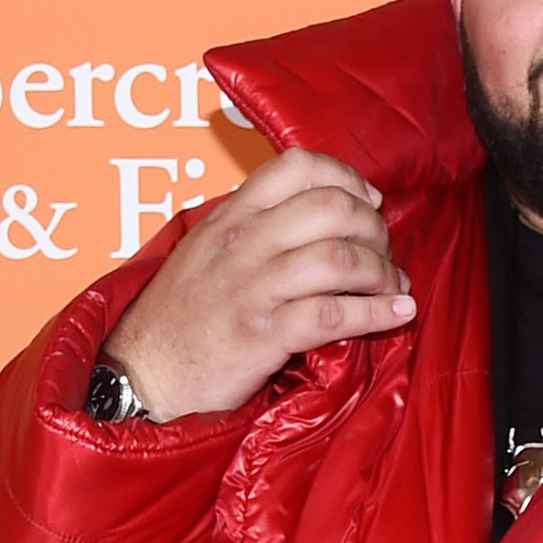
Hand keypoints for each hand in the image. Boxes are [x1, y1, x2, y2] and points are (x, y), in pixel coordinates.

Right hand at [101, 146, 413, 418]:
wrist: (144, 375)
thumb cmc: (180, 319)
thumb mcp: (206, 252)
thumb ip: (251, 229)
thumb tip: (311, 219)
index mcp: (231, 215)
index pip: (298, 166)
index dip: (347, 178)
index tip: (368, 201)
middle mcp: (243, 242)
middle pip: (332, 208)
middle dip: (374, 229)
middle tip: (384, 254)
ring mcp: (253, 287)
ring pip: (340, 258)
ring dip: (382, 272)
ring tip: (393, 287)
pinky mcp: (263, 335)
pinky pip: (335, 314)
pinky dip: (378, 313)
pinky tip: (398, 315)